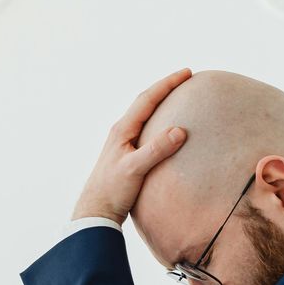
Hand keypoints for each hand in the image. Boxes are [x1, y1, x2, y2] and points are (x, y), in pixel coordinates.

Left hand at [71, 69, 193, 222]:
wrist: (96, 211)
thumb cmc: (113, 191)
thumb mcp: (135, 169)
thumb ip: (156, 150)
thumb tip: (180, 130)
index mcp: (122, 130)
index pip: (147, 99)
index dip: (167, 84)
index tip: (187, 73)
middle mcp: (121, 132)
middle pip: (145, 102)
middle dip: (165, 88)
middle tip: (185, 78)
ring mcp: (123, 143)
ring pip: (144, 114)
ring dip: (160, 102)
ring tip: (178, 96)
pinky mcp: (126, 154)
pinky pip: (145, 129)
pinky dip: (157, 120)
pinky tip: (165, 127)